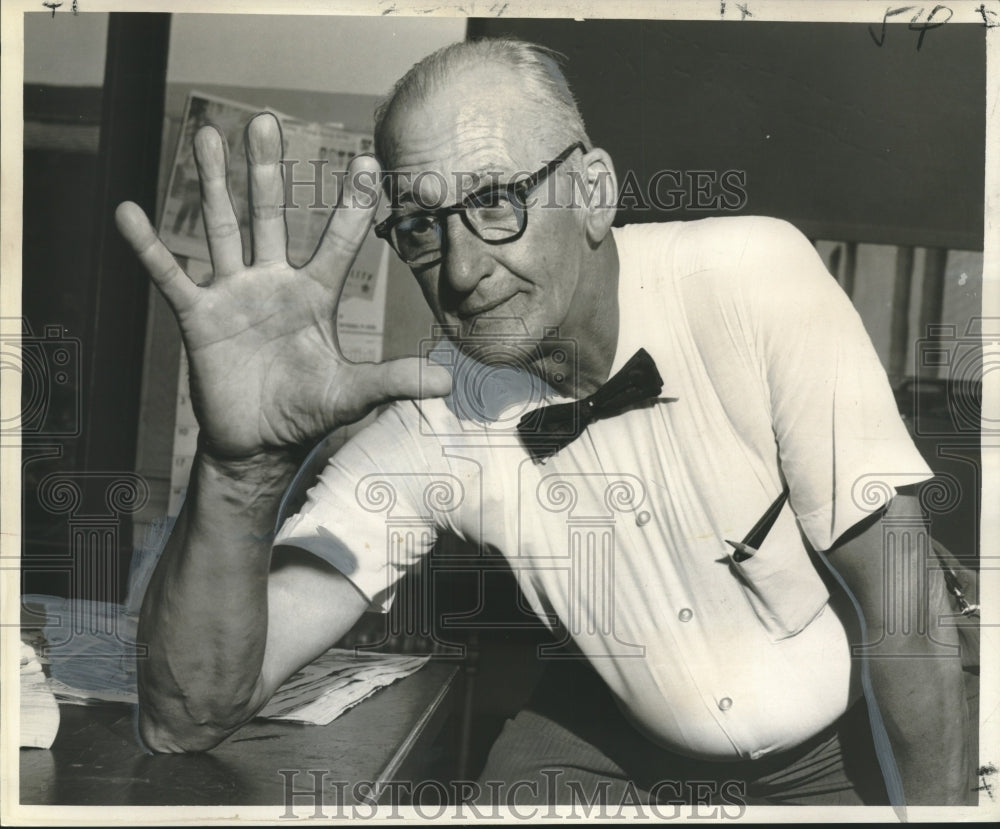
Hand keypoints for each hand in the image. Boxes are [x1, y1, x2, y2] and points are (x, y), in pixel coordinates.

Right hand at [116, 114, 450, 460]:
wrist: (258, 443)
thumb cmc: (306, 413)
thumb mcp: (351, 394)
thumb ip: (393, 381)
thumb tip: (446, 382)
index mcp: (314, 295)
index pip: (338, 240)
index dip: (350, 203)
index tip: (366, 159)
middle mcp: (274, 284)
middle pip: (271, 216)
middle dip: (268, 171)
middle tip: (266, 120)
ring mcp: (234, 295)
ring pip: (223, 229)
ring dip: (214, 185)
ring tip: (208, 137)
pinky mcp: (199, 317)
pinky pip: (170, 275)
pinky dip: (148, 247)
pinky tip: (129, 211)